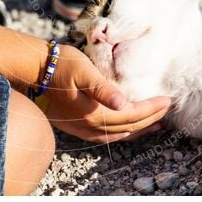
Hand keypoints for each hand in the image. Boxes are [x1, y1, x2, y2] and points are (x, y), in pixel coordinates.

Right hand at [44, 45, 170, 142]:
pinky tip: (126, 128)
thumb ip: (103, 89)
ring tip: (154, 123)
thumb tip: (123, 103)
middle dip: (150, 118)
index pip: (132, 114)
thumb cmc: (61, 65)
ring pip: (118, 135)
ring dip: (138, 129)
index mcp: (96, 113)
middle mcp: (90, 126)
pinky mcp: (76, 127)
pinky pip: (105, 136)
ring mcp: (82, 129)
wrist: (34, 71)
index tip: (167, 100)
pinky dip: (122, 133)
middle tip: (166, 108)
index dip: (151, 108)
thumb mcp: (84, 71)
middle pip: (128, 126)